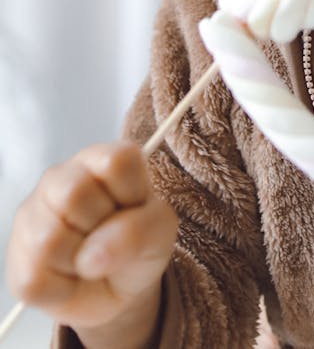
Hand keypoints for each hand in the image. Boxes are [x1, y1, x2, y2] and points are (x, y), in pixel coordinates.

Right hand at [5, 142, 176, 339]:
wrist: (117, 288)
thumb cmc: (137, 244)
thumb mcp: (160, 232)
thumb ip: (139, 231)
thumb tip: (94, 254)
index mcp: (100, 159)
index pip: (116, 161)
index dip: (132, 191)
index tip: (136, 206)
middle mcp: (60, 178)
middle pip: (74, 194)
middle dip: (104, 227)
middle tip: (111, 236)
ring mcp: (32, 216)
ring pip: (49, 238)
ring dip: (81, 261)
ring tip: (91, 258)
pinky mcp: (18, 259)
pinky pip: (36, 279)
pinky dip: (63, 289)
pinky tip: (72, 277)